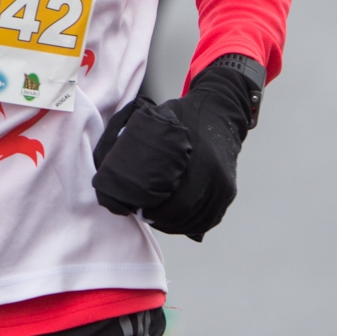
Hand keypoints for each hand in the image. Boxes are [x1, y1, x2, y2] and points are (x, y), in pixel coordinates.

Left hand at [91, 55, 263, 240]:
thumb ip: (137, 138)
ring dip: (174, 224)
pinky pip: (209, 218)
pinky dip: (190, 223)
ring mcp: (224, 187)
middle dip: (161, 220)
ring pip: (197, 221)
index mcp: (201, 161)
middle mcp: (216, 178)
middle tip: (143, 214)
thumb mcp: (160, 118)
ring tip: (155, 217)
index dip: (156, 212)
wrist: (221, 111)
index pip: (178, 204)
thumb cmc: (185, 115)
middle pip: (186, 216)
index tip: (138, 209)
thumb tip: (108, 163)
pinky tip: (174, 219)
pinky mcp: (228, 192)